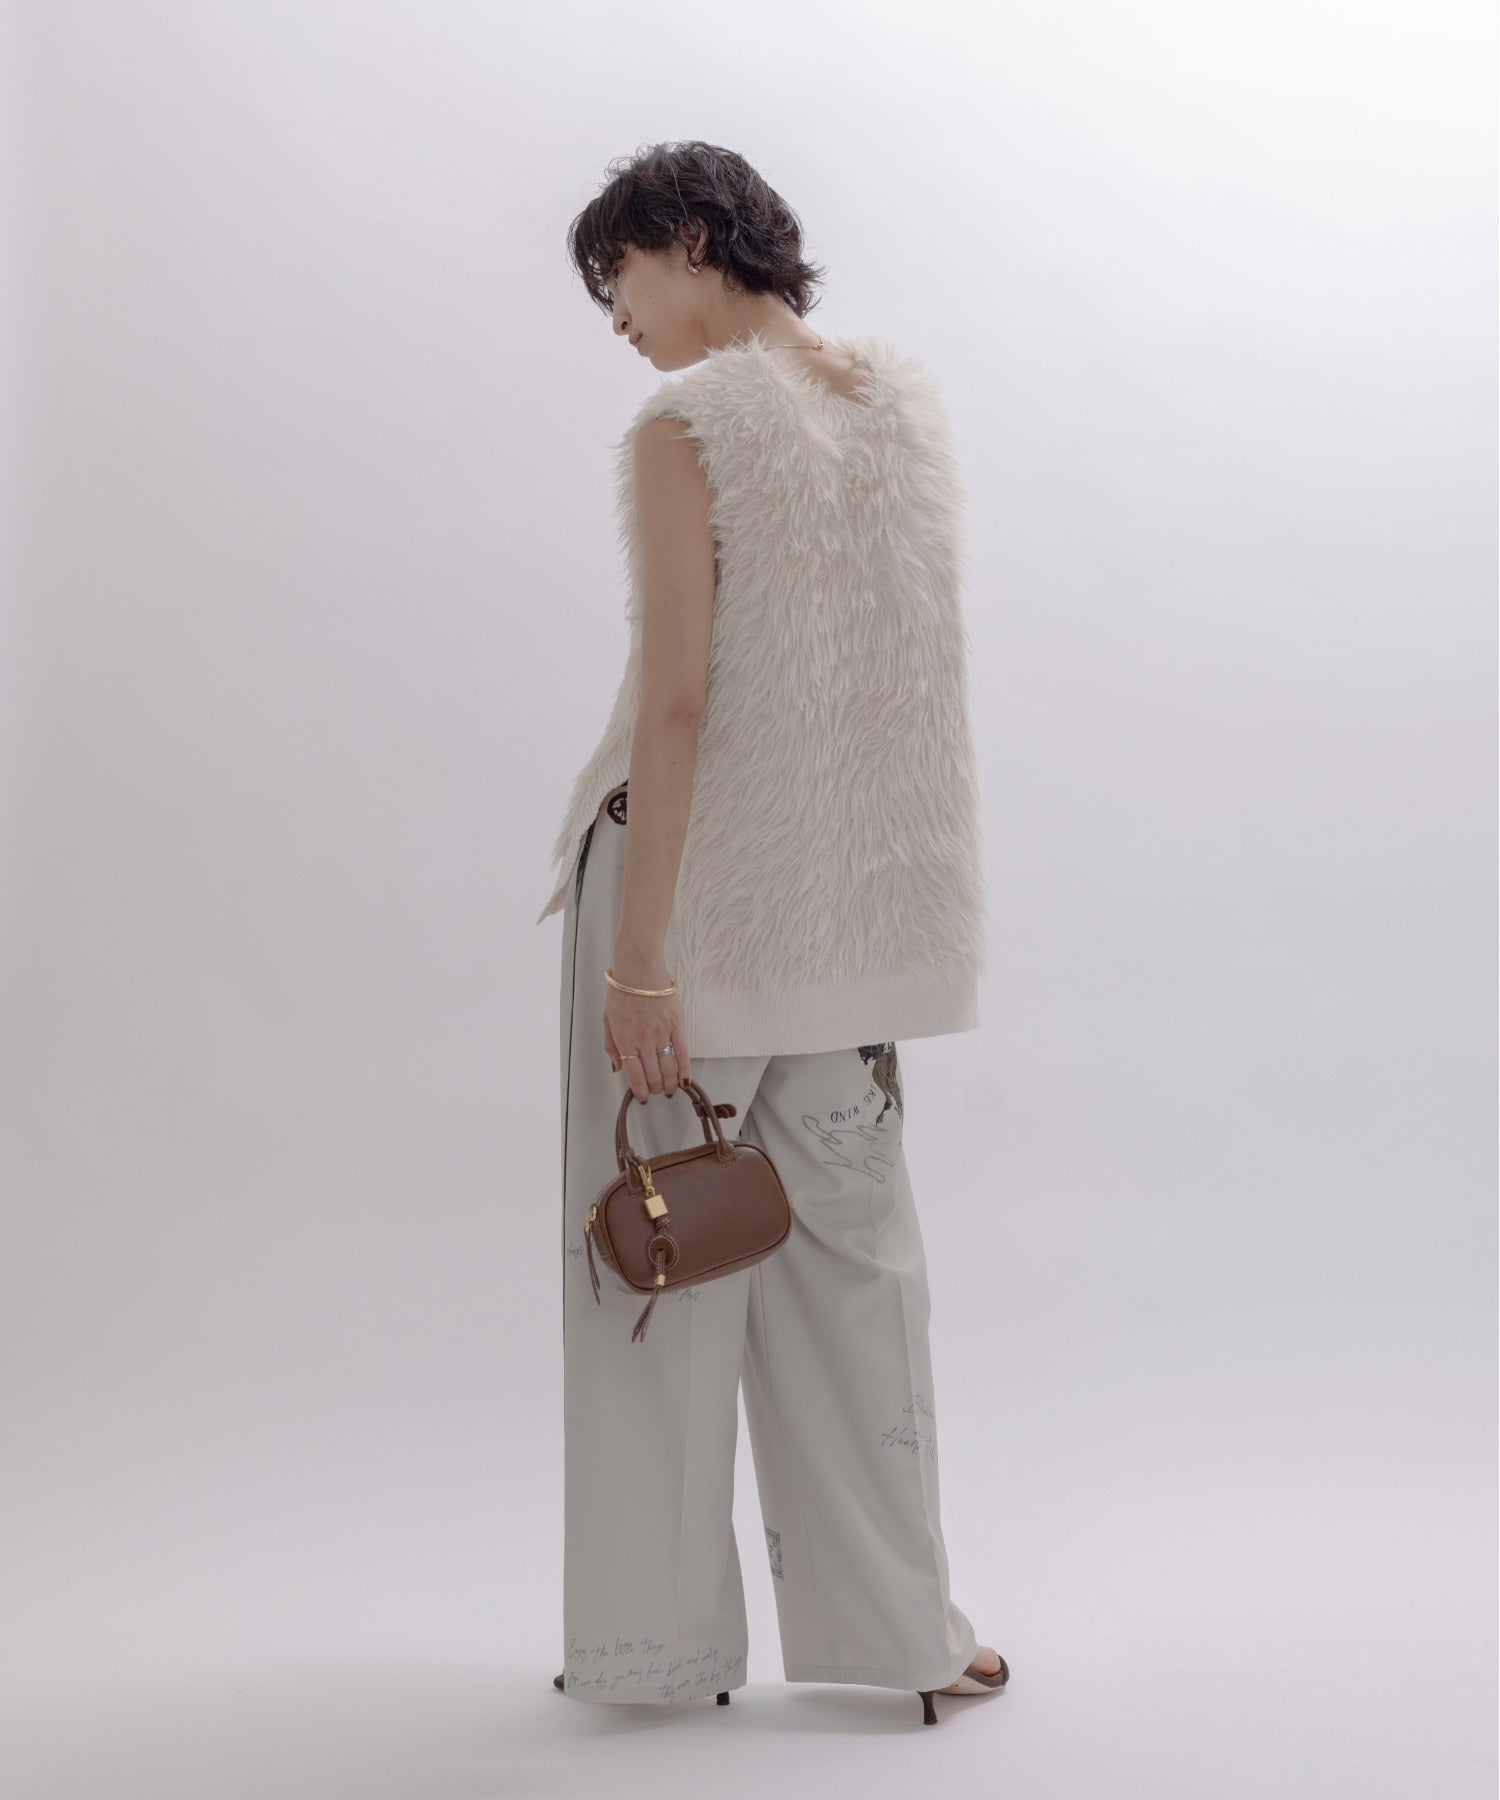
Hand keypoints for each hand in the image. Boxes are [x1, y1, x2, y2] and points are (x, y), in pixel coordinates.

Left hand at [604, 956, 690, 1100]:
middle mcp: (643, 1040)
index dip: (639, 1091)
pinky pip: (683, 1053)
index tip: (642, 1097)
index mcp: (624, 1040)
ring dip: (669, 1084)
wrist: (638, 969)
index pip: (634, 1076)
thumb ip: (612, 1046)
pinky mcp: (676, 1025)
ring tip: (669, 1089)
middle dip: (654, 1089)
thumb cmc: (621, 992)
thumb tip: (617, 1068)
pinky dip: (685, 1070)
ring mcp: (661, 1033)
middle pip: (653, 1076)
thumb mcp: (607, 1020)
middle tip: (656, 1092)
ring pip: (668, 1068)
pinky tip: (684, 1080)